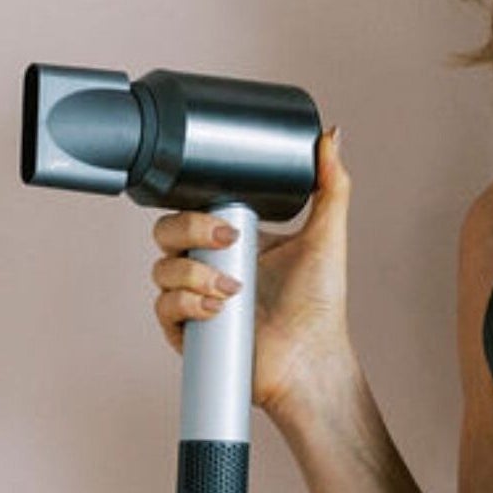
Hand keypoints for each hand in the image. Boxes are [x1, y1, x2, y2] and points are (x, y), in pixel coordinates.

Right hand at [149, 127, 352, 420]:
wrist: (310, 356)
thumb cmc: (319, 301)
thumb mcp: (327, 233)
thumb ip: (331, 183)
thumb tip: (331, 135)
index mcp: (234, 238)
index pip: (194, 208)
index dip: (198, 206)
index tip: (230, 217)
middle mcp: (209, 264)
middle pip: (166, 232)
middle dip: (191, 231)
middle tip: (229, 242)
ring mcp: (194, 297)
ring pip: (162, 269)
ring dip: (194, 273)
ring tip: (234, 287)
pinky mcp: (186, 330)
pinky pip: (164, 307)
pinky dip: (188, 304)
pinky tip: (219, 308)